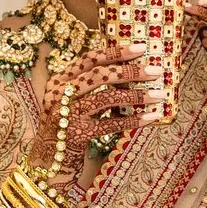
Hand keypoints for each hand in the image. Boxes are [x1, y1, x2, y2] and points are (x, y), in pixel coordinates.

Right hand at [27, 42, 161, 183]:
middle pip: (99, 75)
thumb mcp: (69, 101)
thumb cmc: (66, 125)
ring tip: (158, 95)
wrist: (48, 160)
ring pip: (106, 98)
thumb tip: (129, 70)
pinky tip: (150, 117)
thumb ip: (88, 85)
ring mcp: (66, 115)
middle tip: (155, 71)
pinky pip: (110, 124)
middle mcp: (59, 94)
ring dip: (136, 96)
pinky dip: (132, 120)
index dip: (115, 51)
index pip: (89, 59)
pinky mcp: (76, 134)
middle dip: (130, 71)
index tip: (140, 47)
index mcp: (59, 81)